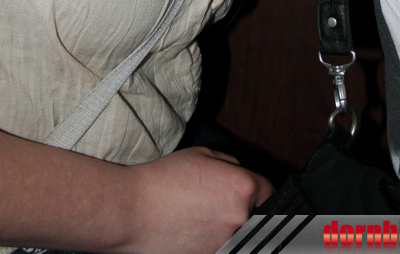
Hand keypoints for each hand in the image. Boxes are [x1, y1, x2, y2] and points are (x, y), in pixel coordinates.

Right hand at [124, 146, 272, 253]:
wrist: (132, 211)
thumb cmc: (163, 180)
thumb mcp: (203, 155)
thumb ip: (231, 165)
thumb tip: (242, 174)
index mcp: (242, 187)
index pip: (268, 192)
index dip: (258, 190)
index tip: (252, 194)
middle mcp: (239, 218)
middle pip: (253, 215)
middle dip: (239, 208)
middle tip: (214, 202)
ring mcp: (224, 243)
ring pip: (236, 233)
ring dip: (225, 226)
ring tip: (200, 215)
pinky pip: (219, 246)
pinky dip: (210, 239)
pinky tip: (192, 228)